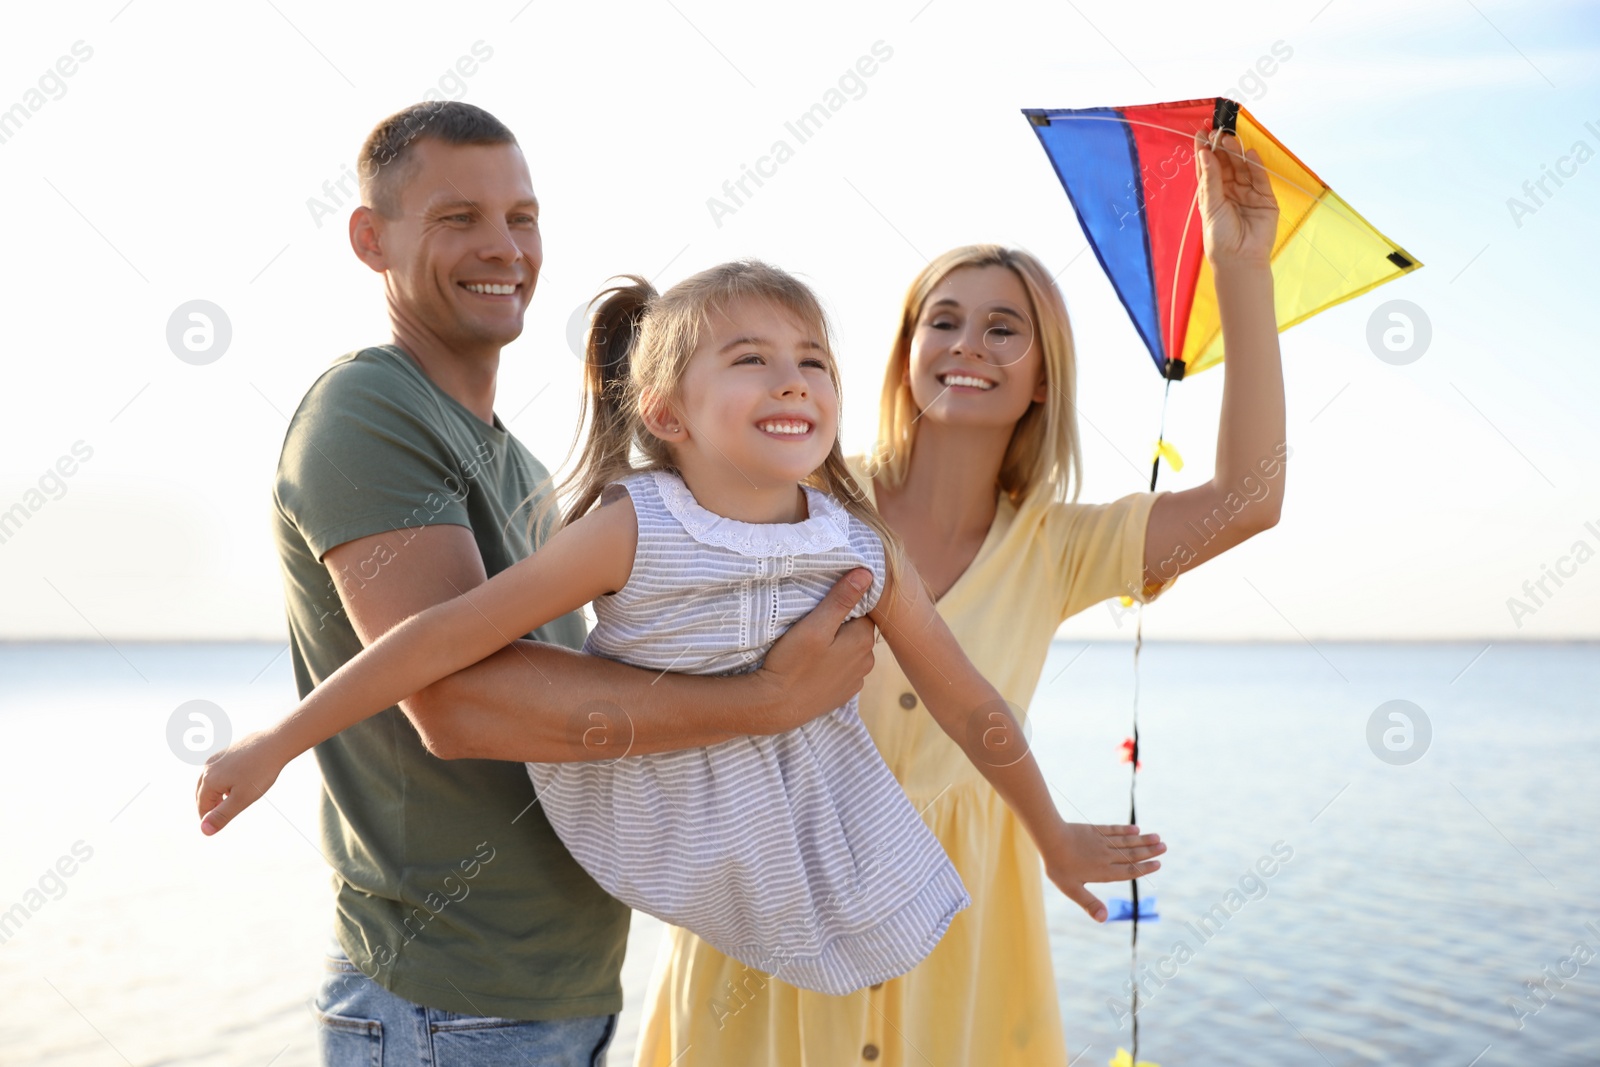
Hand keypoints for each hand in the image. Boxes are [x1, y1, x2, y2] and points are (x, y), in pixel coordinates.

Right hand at [194, 729, 289, 834]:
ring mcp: (217, 756)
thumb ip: (222, 815)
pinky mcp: (226, 750)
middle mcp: (208, 767)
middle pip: (203, 793)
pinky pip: (219, 770)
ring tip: (232, 800)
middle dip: (211, 806)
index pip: (202, 806)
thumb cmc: (260, 772)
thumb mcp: (242, 799)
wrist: (276, 742)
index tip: (220, 826)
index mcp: (209, 780)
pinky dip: (223, 780)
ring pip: (210, 780)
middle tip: (223, 816)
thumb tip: (204, 831)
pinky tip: (237, 782)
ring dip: (217, 793)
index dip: (210, 819)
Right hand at [751, 569, 875, 732]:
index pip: (862, 611)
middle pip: (858, 631)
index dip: (843, 607)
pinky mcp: (844, 694)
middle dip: (841, 626)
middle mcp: (867, 661)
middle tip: (813, 627)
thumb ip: (841, 599)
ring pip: (851, 651)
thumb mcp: (814, 625)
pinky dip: (833, 666)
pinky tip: (813, 667)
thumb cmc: (792, 662)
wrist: (776, 707)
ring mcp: (856, 680)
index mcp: (863, 640)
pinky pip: (843, 671)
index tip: (821, 609)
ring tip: (811, 648)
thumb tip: (867, 573)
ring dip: (837, 647)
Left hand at [1041, 822, 1164, 922]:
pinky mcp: (1095, 830)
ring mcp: (1101, 842)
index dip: (1144, 868)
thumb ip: (1089, 903)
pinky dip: (1126, 829)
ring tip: (1157, 837)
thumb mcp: (1072, 890)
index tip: (1158, 864)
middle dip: (1149, 851)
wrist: (1050, 839)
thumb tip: (1104, 919)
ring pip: (1126, 841)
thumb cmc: (1059, 867)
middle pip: (1131, 854)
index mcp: (1103, 872)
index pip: (1128, 871)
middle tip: (1164, 847)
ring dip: (1142, 839)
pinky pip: (1114, 830)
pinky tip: (1136, 828)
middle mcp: (1106, 856)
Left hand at [1195, 128, 1277, 266]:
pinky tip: (1249, 153)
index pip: (1208, 167)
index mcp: (1213, 194)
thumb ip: (1210, 179)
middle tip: (1217, 132)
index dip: (1205, 151)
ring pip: (1242, 167)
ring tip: (1229, 138)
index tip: (1201, 133)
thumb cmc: (1220, 237)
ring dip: (1236, 152)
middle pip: (1226, 164)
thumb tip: (1205, 154)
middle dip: (1221, 148)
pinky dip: (1255, 165)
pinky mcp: (1265, 198)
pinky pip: (1260, 178)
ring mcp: (1248, 193)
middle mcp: (1230, 191)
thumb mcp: (1211, 205)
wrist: (1239, 259)